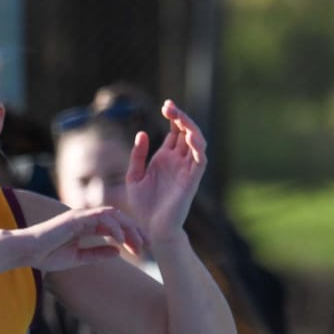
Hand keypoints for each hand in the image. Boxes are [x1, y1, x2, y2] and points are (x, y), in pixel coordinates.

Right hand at [10, 205, 148, 273]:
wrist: (26, 252)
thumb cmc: (46, 255)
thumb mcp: (78, 258)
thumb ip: (97, 254)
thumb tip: (118, 252)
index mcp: (87, 227)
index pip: (115, 227)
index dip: (131, 236)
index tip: (143, 249)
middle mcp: (86, 218)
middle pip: (119, 219)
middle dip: (135, 232)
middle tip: (147, 246)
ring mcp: (81, 216)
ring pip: (114, 215)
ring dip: (128, 229)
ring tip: (138, 244)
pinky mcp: (76, 217)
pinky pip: (100, 217)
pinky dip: (113, 227)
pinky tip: (120, 240)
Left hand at [123, 99, 208, 237]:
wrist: (149, 228)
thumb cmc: (142, 205)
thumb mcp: (133, 176)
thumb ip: (137, 156)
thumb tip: (142, 133)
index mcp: (165, 158)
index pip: (175, 131)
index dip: (174, 117)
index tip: (165, 105)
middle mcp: (179, 161)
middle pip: (186, 132)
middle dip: (181, 117)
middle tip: (169, 106)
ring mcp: (187, 169)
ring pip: (197, 142)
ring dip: (191, 128)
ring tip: (180, 117)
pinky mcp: (192, 180)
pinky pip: (200, 160)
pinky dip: (198, 147)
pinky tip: (190, 136)